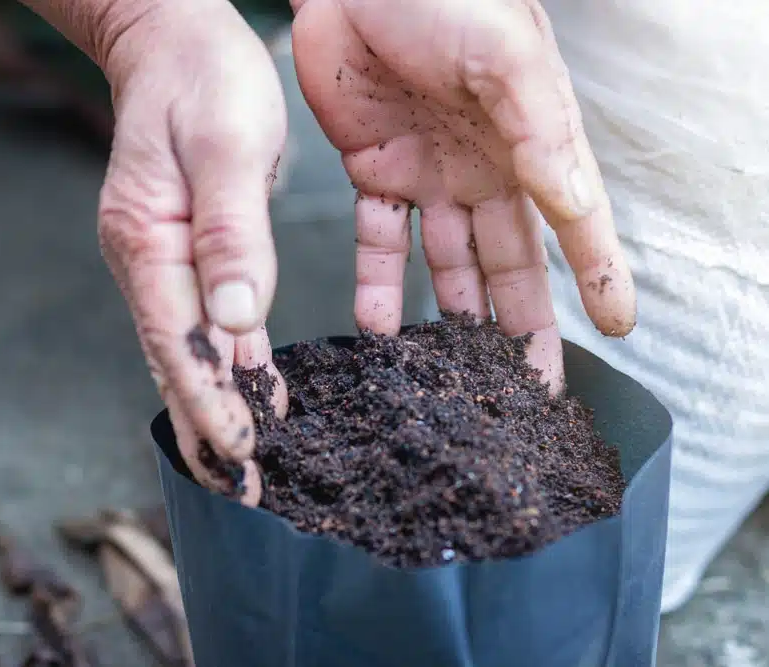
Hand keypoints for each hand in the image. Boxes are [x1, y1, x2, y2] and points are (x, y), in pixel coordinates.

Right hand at [23, 0, 287, 503]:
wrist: (176, 43)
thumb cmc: (202, 81)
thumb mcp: (226, 145)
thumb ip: (229, 234)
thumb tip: (237, 318)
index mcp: (148, 241)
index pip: (176, 339)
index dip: (206, 400)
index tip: (237, 454)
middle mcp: (150, 261)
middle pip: (177, 361)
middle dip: (208, 429)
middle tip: (240, 493)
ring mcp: (170, 261)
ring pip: (195, 351)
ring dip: (220, 409)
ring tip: (247, 470)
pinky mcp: (198, 253)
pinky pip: (216, 323)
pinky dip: (234, 366)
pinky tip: (258, 399)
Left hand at [290, 0, 635, 390]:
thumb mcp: (504, 56)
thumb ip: (539, 131)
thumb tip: (578, 207)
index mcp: (530, 141)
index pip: (574, 220)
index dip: (598, 275)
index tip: (617, 329)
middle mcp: (485, 167)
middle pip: (510, 262)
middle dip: (523, 326)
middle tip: (531, 388)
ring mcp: (428, 173)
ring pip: (448, 263)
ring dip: (454, 319)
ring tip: (454, 381)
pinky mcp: (373, 170)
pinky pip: (378, 241)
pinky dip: (378, 285)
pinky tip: (380, 330)